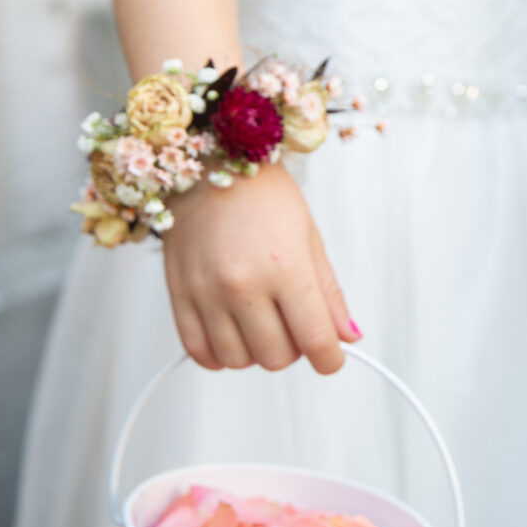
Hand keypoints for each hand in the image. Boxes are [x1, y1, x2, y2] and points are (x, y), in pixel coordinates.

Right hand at [161, 162, 359, 373]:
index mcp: (285, 266)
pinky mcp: (179, 295)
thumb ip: (328, 294)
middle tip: (294, 324)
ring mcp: (206, 292)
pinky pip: (199, 351)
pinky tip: (233, 333)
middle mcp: (243, 284)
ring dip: (257, 352)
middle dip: (294, 350)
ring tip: (262, 323)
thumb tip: (347, 338)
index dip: (329, 360)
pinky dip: (221, 355)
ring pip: (239, 360)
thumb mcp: (309, 238)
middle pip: (276, 357)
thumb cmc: (267, 198)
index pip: (315, 339)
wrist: (209, 165)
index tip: (330, 359)